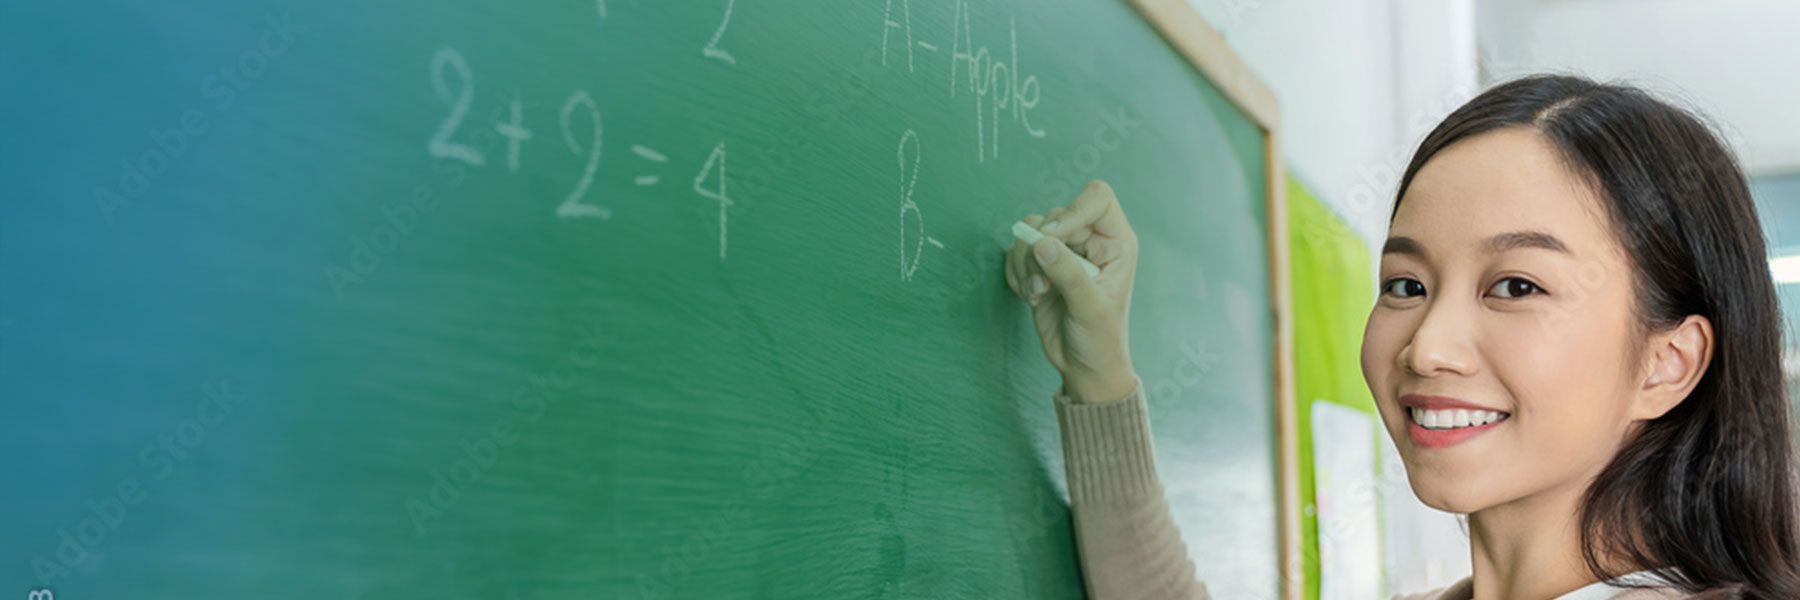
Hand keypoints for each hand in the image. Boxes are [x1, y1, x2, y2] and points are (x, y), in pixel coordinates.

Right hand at [1004, 180, 1138, 403]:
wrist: (1083, 365)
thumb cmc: (1100, 338)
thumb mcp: (1090, 309)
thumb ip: (1069, 274)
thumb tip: (1042, 242)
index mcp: (1115, 242)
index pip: (1097, 199)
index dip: (1072, 211)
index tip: (1052, 238)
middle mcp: (1090, 240)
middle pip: (1054, 216)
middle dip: (1040, 249)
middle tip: (1042, 284)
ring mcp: (1064, 251)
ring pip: (1030, 232)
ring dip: (1025, 264)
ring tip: (1037, 295)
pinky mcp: (1040, 265)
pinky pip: (1016, 252)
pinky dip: (1016, 274)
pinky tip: (1031, 298)